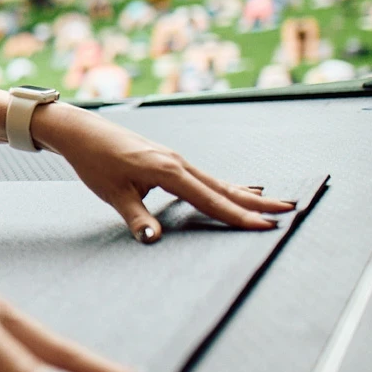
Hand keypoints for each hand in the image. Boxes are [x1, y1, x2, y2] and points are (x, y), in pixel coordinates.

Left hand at [33, 103, 296, 242]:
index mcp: (168, 171)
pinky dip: (226, 184)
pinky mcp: (169, 160)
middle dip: (256, 202)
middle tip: (289, 211)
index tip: (265, 227)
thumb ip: (136, 218)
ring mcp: (175, 159)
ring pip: (217, 181)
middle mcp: (178, 162)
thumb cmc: (95, 161)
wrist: (82, 132)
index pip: (209, 200)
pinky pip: (205, 176)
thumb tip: (153, 239)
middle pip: (223, 187)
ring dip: (246, 194)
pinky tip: (240, 188)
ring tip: (274, 201)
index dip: (237, 216)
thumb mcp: (112, 194)